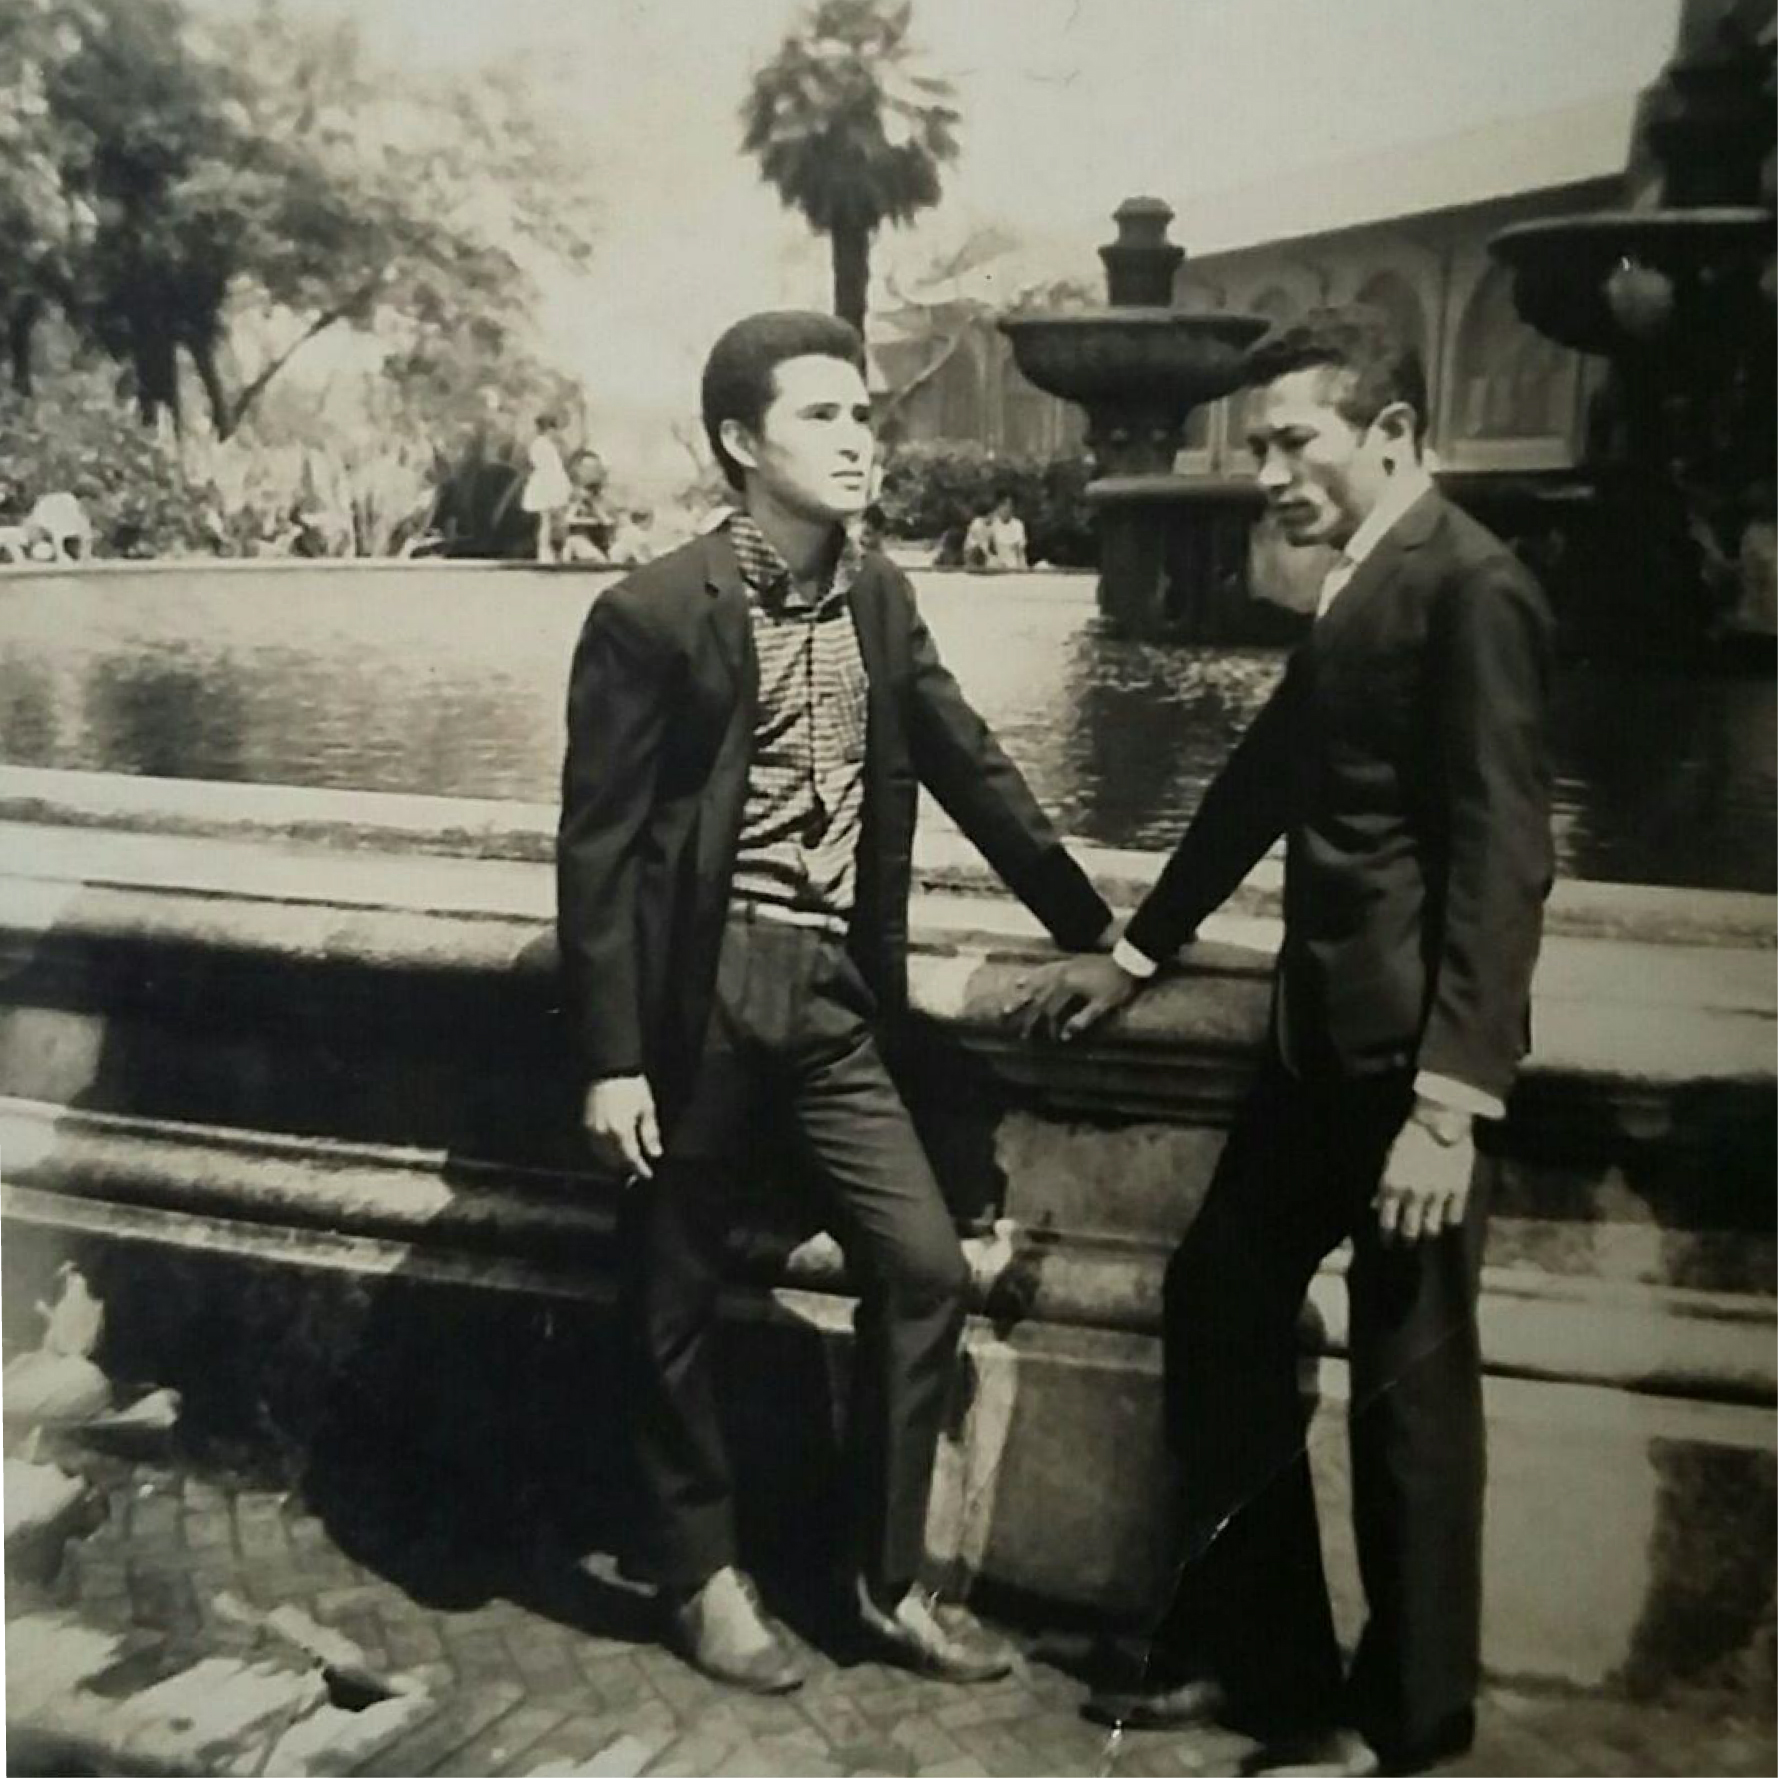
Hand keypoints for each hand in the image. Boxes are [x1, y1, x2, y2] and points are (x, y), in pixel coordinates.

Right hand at [582, 1074, 661, 1180]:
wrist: (610, 1069)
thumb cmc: (632, 1087)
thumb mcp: (646, 1108)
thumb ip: (650, 1133)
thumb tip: (655, 1153)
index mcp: (621, 1131)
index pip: (631, 1159)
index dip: (640, 1169)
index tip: (647, 1175)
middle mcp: (604, 1134)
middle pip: (615, 1161)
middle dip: (627, 1168)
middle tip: (638, 1171)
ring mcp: (592, 1130)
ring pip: (602, 1156)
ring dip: (614, 1162)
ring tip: (626, 1164)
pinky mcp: (585, 1124)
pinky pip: (594, 1146)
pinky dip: (603, 1152)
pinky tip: (612, 1151)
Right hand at [1004, 954, 1141, 1041]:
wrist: (1127, 961)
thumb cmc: (1116, 985)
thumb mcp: (1102, 1006)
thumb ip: (1082, 1021)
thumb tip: (1063, 1036)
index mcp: (1067, 985)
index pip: (1048, 1007)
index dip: (1042, 1024)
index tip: (1036, 1037)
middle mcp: (1060, 974)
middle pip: (1036, 993)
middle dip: (1021, 1007)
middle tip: (1005, 1016)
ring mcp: (1062, 967)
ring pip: (1036, 980)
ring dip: (1022, 992)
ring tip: (1009, 1000)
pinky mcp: (1067, 964)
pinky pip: (1044, 970)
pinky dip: (1032, 976)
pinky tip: (1023, 980)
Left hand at [1374, 1101, 1474, 1244]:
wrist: (1441, 1117)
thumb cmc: (1410, 1135)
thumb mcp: (1390, 1158)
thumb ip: (1383, 1186)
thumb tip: (1376, 1205)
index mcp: (1392, 1186)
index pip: (1387, 1223)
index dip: (1387, 1236)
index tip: (1388, 1242)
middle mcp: (1414, 1195)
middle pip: (1410, 1232)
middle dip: (1408, 1240)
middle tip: (1408, 1242)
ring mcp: (1438, 1195)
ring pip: (1432, 1229)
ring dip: (1428, 1232)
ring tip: (1428, 1231)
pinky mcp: (1459, 1191)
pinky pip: (1454, 1217)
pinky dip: (1450, 1219)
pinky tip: (1447, 1215)